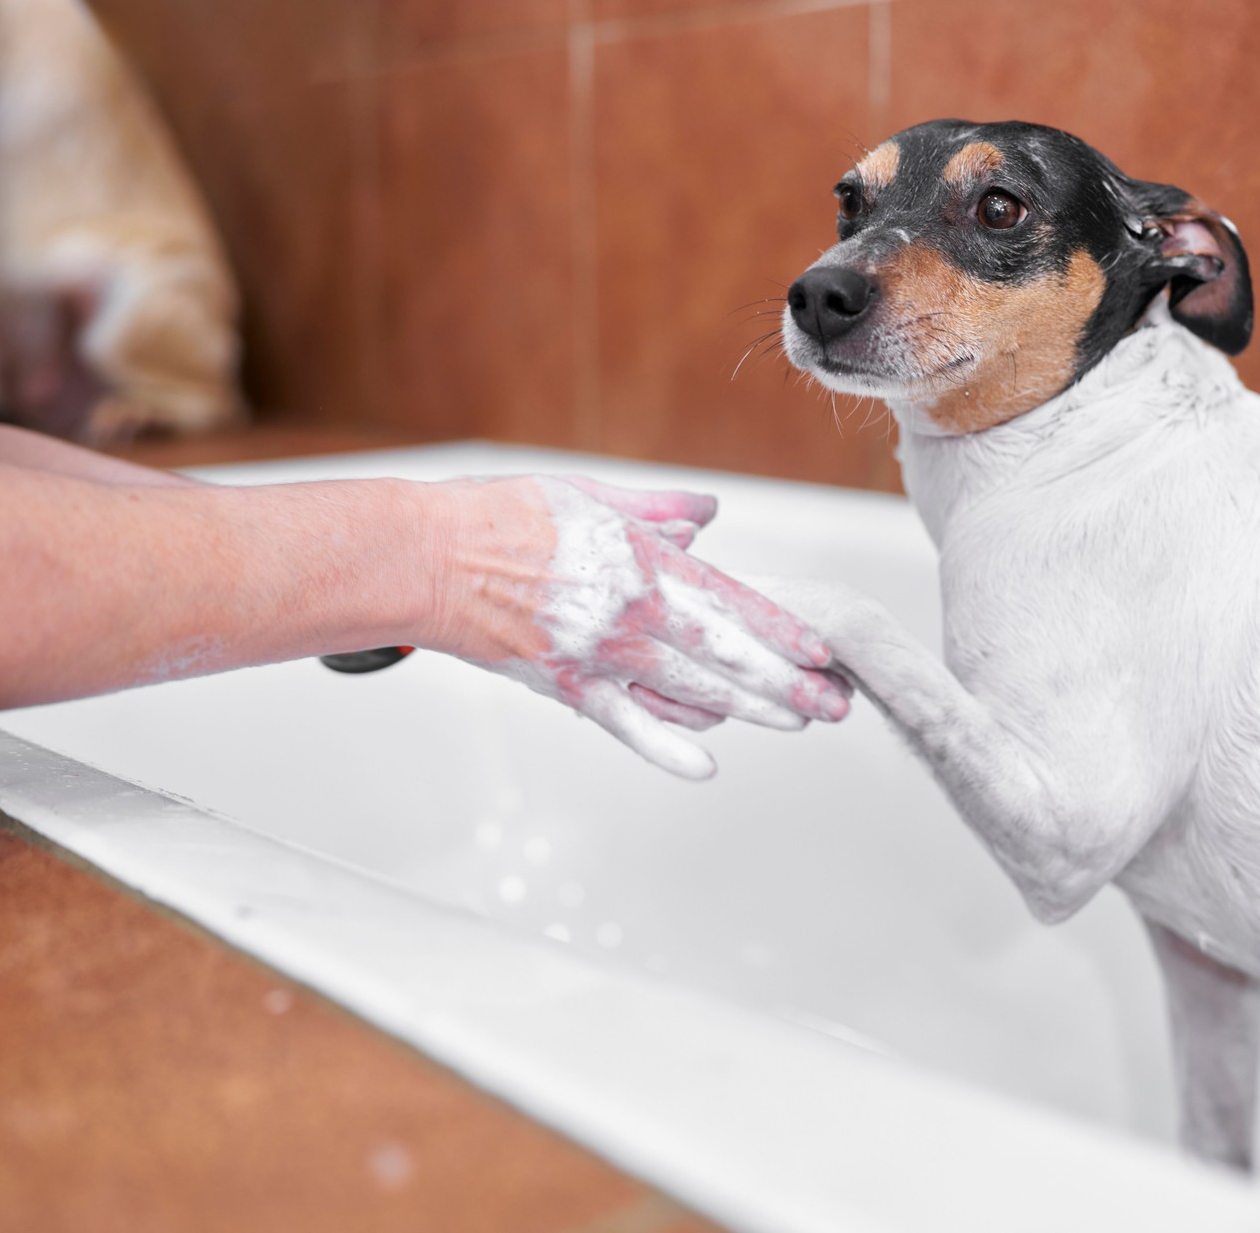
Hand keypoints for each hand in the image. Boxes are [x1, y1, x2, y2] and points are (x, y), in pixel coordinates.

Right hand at [427, 474, 850, 778]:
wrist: (426, 558)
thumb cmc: (502, 518)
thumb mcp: (591, 496)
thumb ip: (657, 510)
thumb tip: (708, 514)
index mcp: (642, 560)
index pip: (730, 600)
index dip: (780, 630)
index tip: (821, 650)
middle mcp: (630, 611)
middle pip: (725, 655)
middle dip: (787, 682)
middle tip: (833, 703)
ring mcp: (599, 654)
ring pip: (690, 691)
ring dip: (749, 710)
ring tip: (794, 721)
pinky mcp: (567, 685)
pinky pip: (626, 723)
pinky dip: (667, 745)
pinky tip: (706, 764)